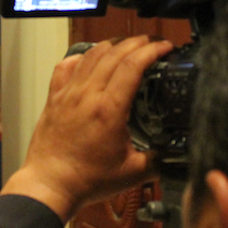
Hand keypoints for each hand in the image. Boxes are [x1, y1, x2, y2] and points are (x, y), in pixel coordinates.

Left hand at [1, 35, 172, 221]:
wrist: (50, 185)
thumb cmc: (86, 180)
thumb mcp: (133, 173)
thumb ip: (159, 161)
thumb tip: (177, 153)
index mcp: (109, 109)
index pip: (133, 65)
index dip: (152, 50)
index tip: (165, 47)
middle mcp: (87, 95)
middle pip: (115, 53)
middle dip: (138, 42)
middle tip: (153, 42)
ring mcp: (68, 93)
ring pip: (91, 54)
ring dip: (113, 44)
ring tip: (128, 44)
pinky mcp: (55, 98)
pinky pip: (66, 66)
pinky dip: (81, 56)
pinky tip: (90, 57)